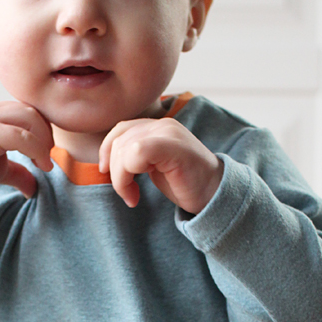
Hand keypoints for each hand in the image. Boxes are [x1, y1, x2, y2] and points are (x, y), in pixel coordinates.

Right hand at [0, 101, 53, 203]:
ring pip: (30, 118)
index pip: (27, 110)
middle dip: (46, 134)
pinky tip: (39, 165)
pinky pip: (21, 135)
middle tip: (47, 158)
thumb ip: (18, 171)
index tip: (46, 152)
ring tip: (43, 163)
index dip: (43, 129)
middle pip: (31, 111)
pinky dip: (36, 149)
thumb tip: (34, 187)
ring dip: (43, 141)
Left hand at [98, 117, 223, 212]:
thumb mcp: (155, 165)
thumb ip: (135, 155)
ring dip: (120, 178)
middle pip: (119, 140)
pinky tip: (135, 196)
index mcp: (158, 126)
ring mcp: (169, 134)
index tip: (107, 173)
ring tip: (131, 196)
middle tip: (126, 193)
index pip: (121, 129)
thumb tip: (106, 162)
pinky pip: (136, 153)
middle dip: (114, 170)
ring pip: (124, 149)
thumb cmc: (185, 183)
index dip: (107, 150)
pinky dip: (126, 177)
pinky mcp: (173, 148)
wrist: (215, 195)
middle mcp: (164, 125)